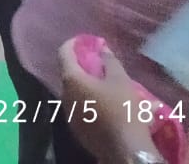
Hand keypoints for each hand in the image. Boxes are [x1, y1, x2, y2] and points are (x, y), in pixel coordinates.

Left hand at [58, 39, 160, 160]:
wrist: (125, 148)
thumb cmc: (123, 109)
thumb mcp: (121, 80)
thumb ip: (110, 61)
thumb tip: (102, 49)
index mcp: (71, 80)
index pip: (63, 53)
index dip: (72, 44)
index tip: (84, 40)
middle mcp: (64, 95)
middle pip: (69, 74)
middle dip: (81, 66)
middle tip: (98, 62)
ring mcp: (68, 113)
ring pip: (74, 92)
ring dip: (85, 85)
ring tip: (103, 83)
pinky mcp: (76, 129)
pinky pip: (78, 107)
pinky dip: (87, 100)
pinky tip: (103, 103)